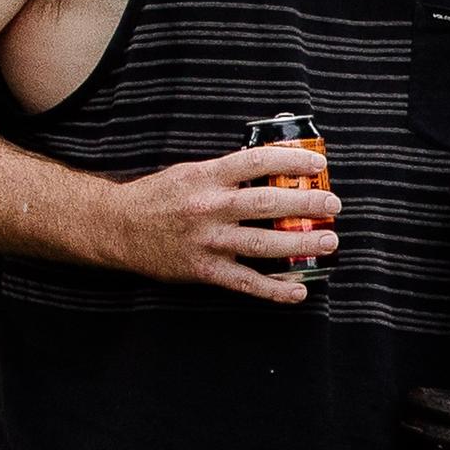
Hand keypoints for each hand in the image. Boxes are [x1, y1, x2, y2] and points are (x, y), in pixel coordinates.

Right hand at [96, 146, 339, 299]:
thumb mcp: (190, 172)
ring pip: (262, 243)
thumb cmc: (157, 197)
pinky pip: (245, 282)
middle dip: (306, 203)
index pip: (256, 162)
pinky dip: (274, 289)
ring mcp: (207, 241)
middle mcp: (209, 208)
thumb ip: (226, 172)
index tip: (318, 162)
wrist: (116, 228)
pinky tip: (298, 290)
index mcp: (207, 177)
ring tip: (329, 241)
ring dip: (300, 243)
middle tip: (333, 204)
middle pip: (266, 203)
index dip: (291, 159)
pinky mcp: (203, 270)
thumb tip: (272, 167)